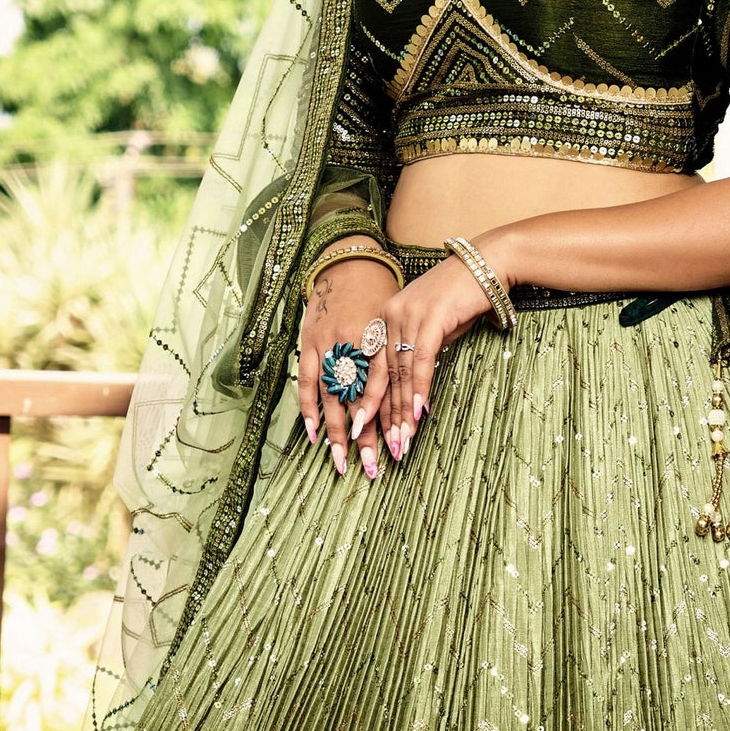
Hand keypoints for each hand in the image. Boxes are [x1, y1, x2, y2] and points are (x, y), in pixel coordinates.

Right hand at [296, 255, 399, 475]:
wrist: (352, 261)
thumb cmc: (386, 295)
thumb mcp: (405, 323)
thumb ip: (412, 355)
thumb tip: (421, 399)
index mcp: (386, 336)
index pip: (393, 384)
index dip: (396, 416)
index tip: (402, 445)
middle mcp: (357, 341)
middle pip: (364, 396)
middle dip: (368, 435)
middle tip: (373, 468)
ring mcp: (330, 341)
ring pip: (335, 395)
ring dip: (337, 432)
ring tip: (341, 462)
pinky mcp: (310, 341)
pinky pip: (308, 380)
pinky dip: (310, 408)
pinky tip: (314, 435)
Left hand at [349, 249, 504, 460]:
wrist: (487, 264)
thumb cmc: (465, 297)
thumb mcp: (437, 328)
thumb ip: (421, 353)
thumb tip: (416, 387)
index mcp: (386, 318)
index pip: (377, 369)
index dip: (373, 403)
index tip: (369, 433)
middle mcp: (391, 315)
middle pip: (385, 375)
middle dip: (386, 415)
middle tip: (389, 447)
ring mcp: (408, 314)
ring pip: (401, 372)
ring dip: (404, 410)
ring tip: (404, 439)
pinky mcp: (430, 316)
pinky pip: (421, 360)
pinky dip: (420, 387)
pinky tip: (420, 411)